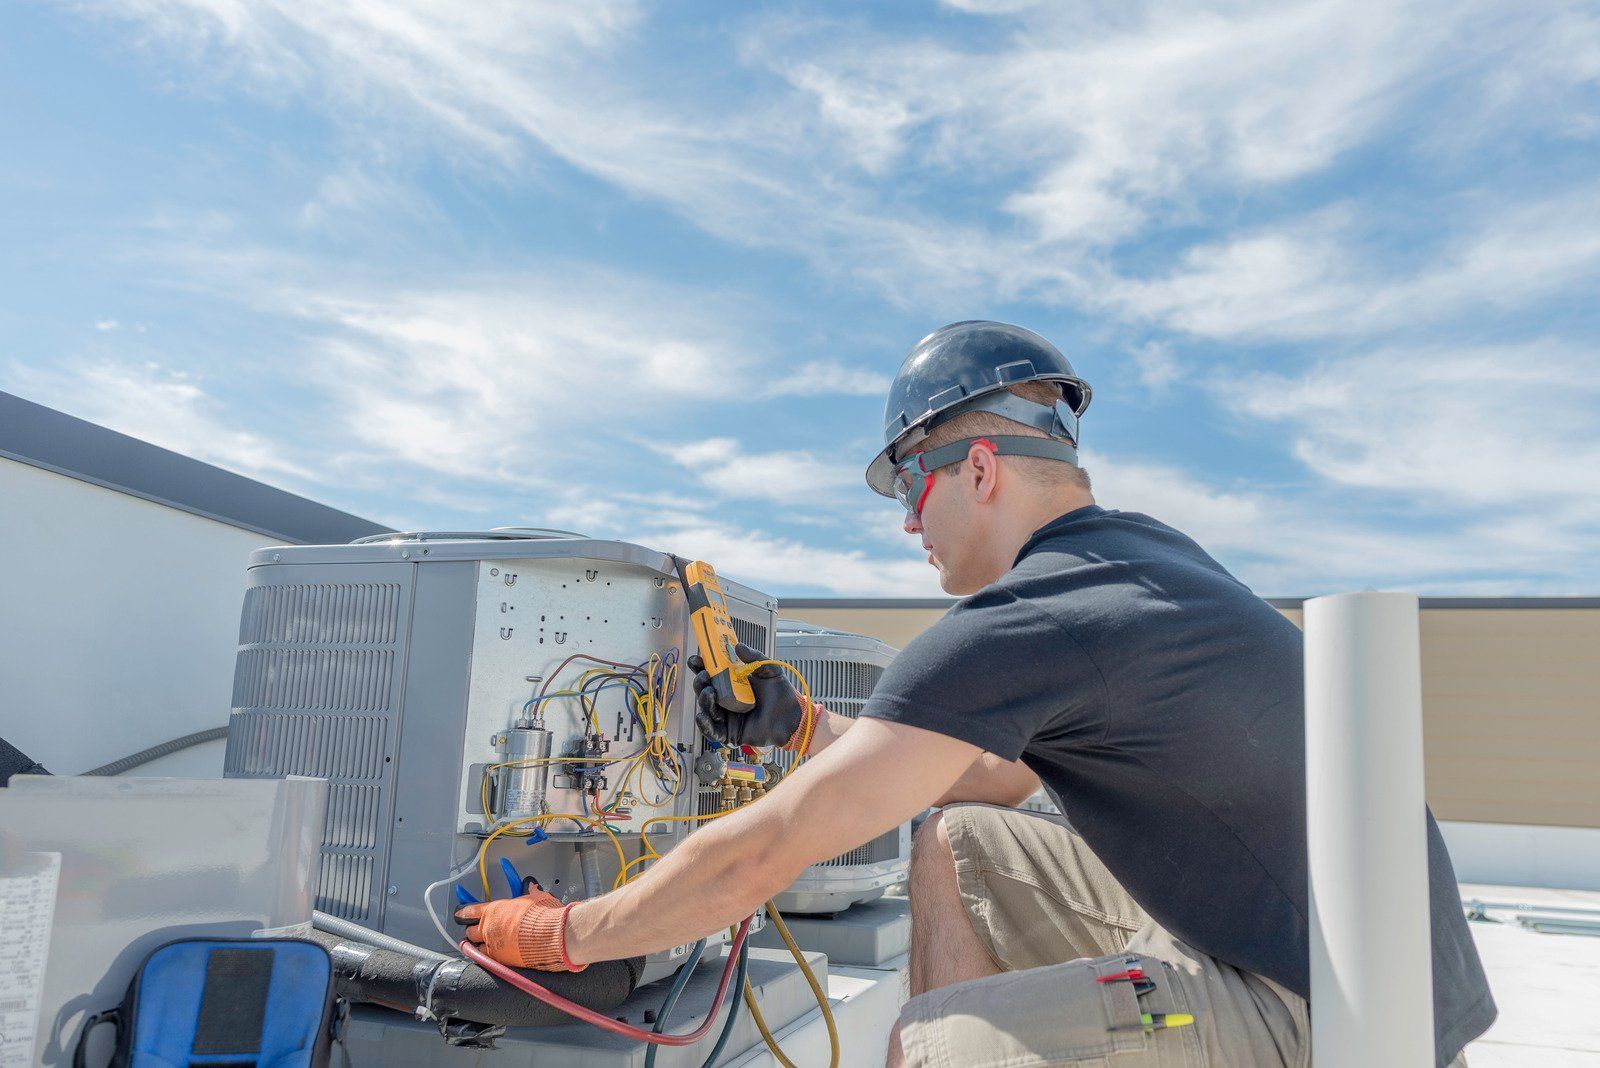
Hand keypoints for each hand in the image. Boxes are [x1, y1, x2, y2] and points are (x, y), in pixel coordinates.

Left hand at [455, 879, 583, 970]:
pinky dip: (489, 959)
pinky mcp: (501, 961)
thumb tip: (530, 886)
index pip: (470, 911)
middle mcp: (489, 929)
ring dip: (478, 947)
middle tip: (476, 930)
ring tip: (482, 946)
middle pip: (470, 932)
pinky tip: (494, 958)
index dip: (463, 912)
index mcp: (494, 911)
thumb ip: (529, 892)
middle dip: (472, 931)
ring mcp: (494, 946)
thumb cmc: (542, 916)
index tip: (460, 914)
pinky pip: (488, 961)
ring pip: (476, 949)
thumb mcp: (536, 898)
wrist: (551, 936)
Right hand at [688, 642, 804, 748]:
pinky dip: (704, 724)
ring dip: (703, 700)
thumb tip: (738, 646)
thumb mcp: (769, 669)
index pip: (712, 674)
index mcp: (733, 684)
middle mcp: (726, 700)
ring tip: (708, 692)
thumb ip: (754, 657)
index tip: (697, 659)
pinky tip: (701, 715)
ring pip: (707, 709)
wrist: (791, 717)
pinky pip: (712, 731)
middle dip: (700, 682)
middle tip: (704, 675)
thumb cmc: (781, 695)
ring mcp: (727, 716)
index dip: (702, 666)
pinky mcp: (729, 733)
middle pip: (705, 690)